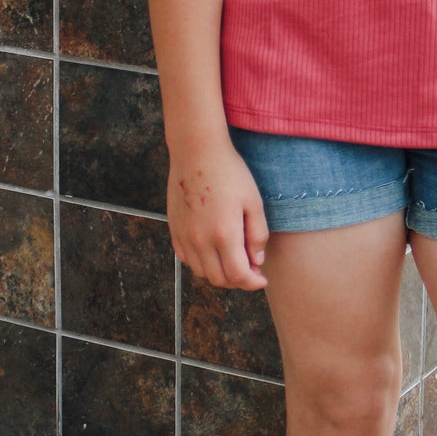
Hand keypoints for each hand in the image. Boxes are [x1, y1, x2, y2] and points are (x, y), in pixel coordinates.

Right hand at [167, 140, 268, 289]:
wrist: (197, 152)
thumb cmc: (230, 173)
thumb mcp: (253, 202)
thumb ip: (257, 235)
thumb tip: (257, 261)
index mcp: (224, 234)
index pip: (238, 275)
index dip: (253, 282)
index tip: (262, 278)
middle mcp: (200, 240)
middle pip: (219, 279)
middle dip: (238, 281)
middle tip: (251, 269)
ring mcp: (184, 236)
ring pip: (201, 272)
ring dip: (219, 273)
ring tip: (233, 259)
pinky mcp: (174, 230)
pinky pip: (186, 259)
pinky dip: (201, 263)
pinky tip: (213, 250)